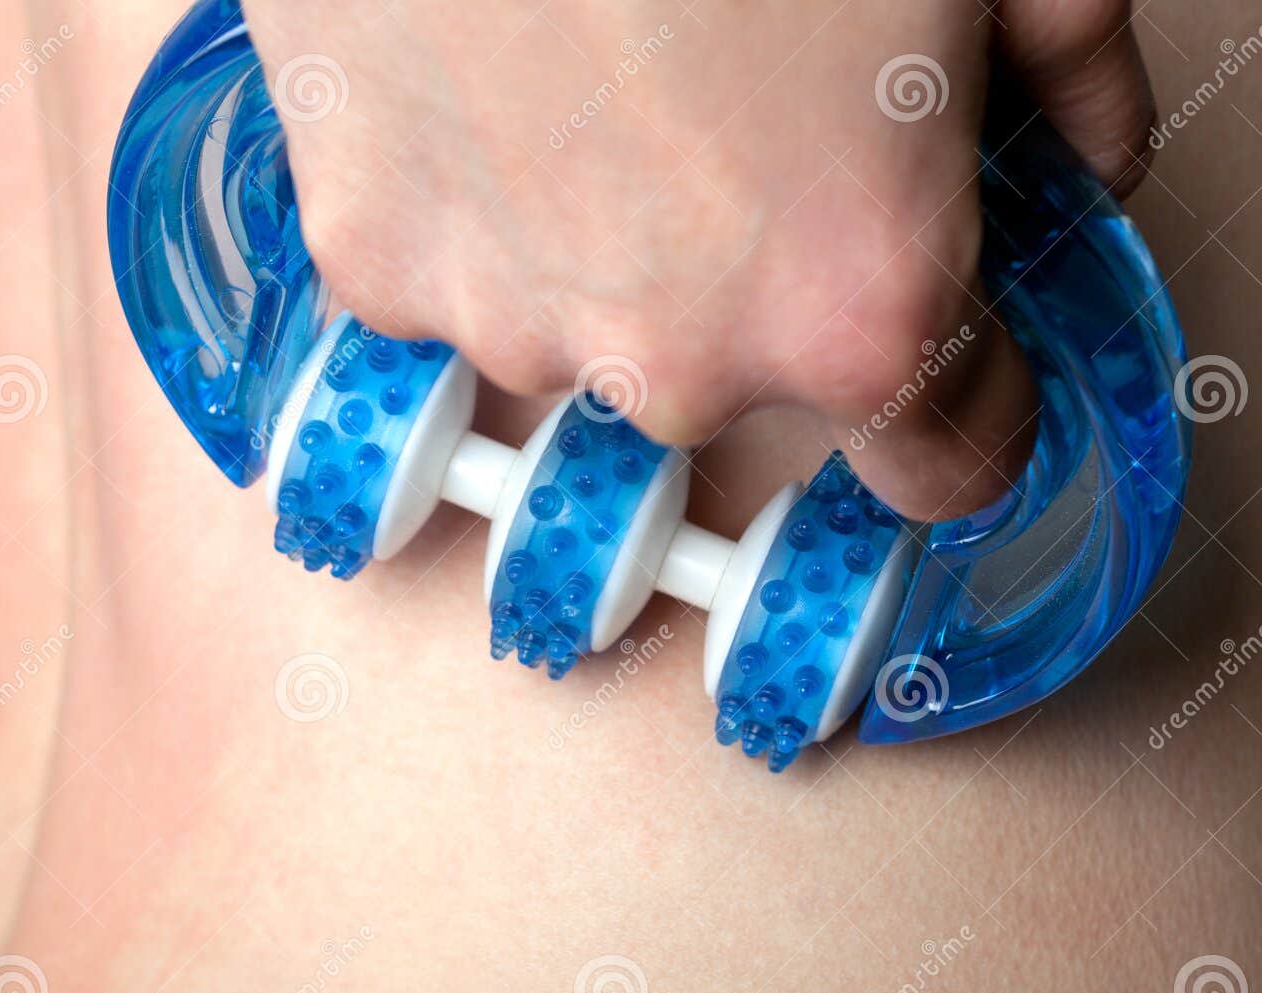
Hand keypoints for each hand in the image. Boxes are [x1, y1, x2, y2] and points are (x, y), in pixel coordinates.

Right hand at [240, 0, 1153, 517]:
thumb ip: (1068, 82)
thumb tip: (1076, 157)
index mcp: (852, 300)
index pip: (942, 462)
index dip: (956, 396)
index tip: (939, 349)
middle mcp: (668, 358)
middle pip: (739, 390)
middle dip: (750, 287)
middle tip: (734, 125)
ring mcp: (501, 320)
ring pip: (579, 330)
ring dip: (597, 241)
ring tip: (594, 75)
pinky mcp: (371, 258)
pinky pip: (455, 271)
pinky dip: (478, 204)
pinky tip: (490, 81)